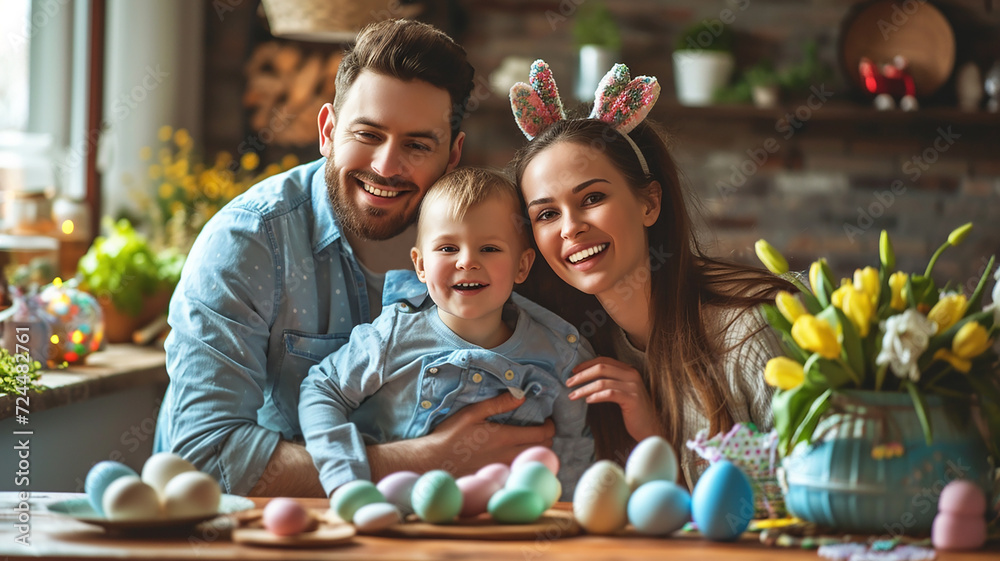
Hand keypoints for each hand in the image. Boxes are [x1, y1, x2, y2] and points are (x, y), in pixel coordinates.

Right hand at [428, 392, 554, 474]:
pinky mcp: (498, 477)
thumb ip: (498, 404)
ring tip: (532, 443)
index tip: (547, 421)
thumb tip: (521, 396)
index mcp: (504, 437)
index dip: (550, 426)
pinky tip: (519, 457)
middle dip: (548, 439)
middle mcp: (508, 455)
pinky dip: (526, 463)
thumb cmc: (451, 435)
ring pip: (533, 462)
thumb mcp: (472, 413)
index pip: (542, 434)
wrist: (434, 461)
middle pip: (543, 449)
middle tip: (542, 430)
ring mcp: (504, 469)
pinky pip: (521, 471)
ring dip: (538, 452)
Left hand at [567, 357, 662, 442]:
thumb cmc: (633, 412)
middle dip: (582, 375)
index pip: (604, 360)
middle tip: (568, 383)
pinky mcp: (632, 399)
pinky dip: (596, 396)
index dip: (587, 364)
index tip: (573, 371)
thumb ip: (610, 382)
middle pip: (601, 368)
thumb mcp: (622, 392)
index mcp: (628, 370)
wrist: (651, 428)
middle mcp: (632, 374)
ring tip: (573, 395)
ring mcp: (633, 386)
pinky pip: (610, 394)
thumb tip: (586, 378)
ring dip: (584, 388)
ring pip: (602, 382)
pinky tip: (588, 401)